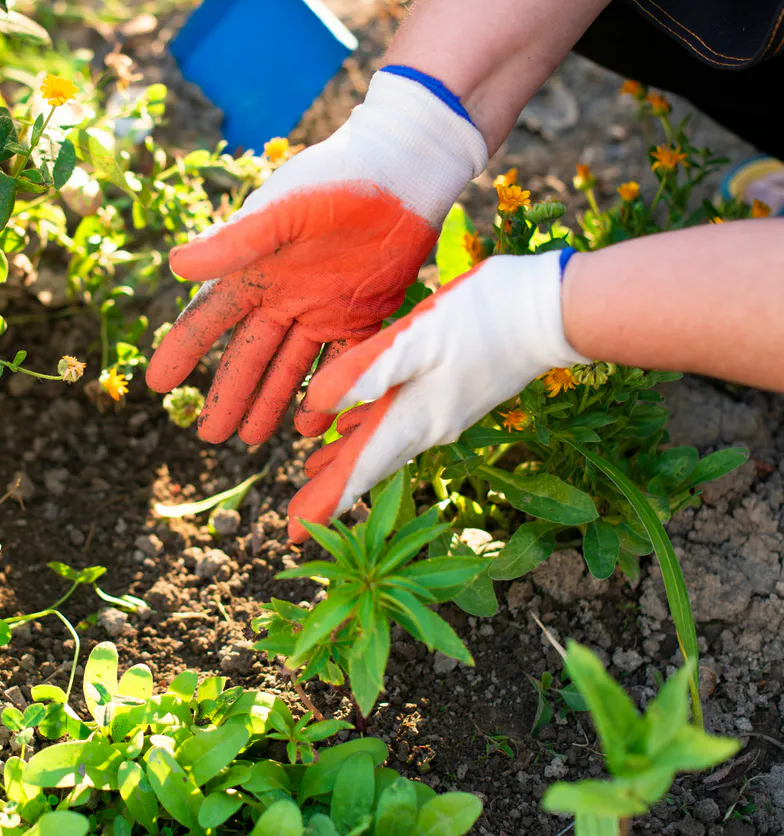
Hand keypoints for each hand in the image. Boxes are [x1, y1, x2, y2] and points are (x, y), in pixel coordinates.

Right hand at [145, 69, 488, 444]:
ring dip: (270, 402)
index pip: (207, 319)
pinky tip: (314, 425)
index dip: (181, 352)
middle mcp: (282, 295)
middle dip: (229, 395)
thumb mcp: (281, 210)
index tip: (157, 385)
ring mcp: (321, 308)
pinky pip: (341, 364)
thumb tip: (175, 267)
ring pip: (289, 368)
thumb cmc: (336, 179)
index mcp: (253, 271)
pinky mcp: (362, 314)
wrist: (403, 169)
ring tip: (252, 440)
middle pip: (248, 356)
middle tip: (211, 437)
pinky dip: (328, 394)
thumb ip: (234, 242)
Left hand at [287, 250, 588, 542]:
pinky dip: (369, 430)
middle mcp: (427, 427)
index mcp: (414, 419)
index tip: (293, 535)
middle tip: (295, 521)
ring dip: (347, 461)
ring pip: (382, 445)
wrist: (553, 310)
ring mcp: (442, 413)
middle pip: (368, 467)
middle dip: (329, 492)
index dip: (324, 502)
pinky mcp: (451, 393)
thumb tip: (316, 405)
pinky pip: (399, 422)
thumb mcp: (418, 337)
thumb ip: (367, 371)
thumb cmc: (485, 318)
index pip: (360, 472)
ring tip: (311, 472)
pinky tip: (353, 424)